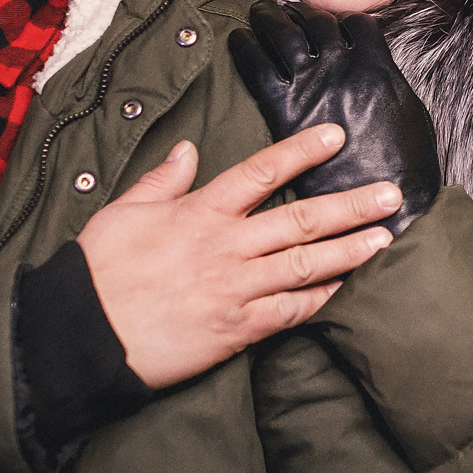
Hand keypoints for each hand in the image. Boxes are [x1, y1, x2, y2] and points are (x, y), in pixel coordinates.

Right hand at [73, 128, 403, 388]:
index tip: (336, 136)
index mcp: (199, 212)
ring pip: (306, 265)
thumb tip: (189, 150)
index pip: (260, 172)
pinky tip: (345, 290)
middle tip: (391, 194)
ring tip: (385, 239)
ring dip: (349, 251)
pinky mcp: (236, 330)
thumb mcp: (123, 212)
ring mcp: (235, 289)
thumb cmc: (97, 272)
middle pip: (301, 220)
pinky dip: (320, 300)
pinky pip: (289, 312)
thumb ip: (162, 180)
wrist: (82, 337)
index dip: (301, 151)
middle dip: (351, 205)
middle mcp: (225, 247)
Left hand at [229, 1, 439, 235]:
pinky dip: (245, 48)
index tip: (335, 25)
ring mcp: (311, 84)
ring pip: (283, 32)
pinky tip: (238, 41)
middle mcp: (342, 66)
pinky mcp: (283, 108)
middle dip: (303, 14)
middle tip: (290, 13)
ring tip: (260, 14)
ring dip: (270, 19)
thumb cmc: (406, 170)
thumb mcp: (412, 115)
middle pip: (316, 21)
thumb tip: (375, 73)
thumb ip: (388, 85)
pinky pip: (256, 64)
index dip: (344, 21)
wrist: (384, 204)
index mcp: (377, 66)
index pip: (356, 23)